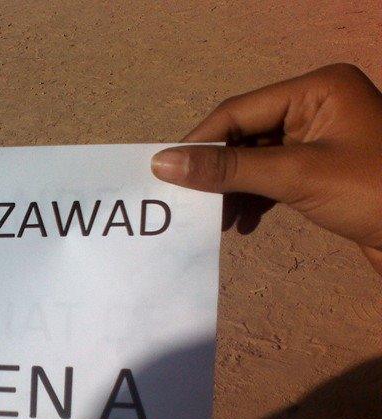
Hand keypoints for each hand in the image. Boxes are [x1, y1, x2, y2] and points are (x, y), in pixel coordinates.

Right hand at [150, 63, 381, 274]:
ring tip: (217, 220)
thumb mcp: (296, 176)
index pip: (239, 111)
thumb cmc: (376, 193)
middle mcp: (318, 106)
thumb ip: (229, 169)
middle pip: (245, 133)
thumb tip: (164, 163)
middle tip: (188, 201)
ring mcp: (323, 138)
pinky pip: (274, 176)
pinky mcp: (325, 170)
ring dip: (233, 189)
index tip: (165, 174)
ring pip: (257, 158)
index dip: (200, 143)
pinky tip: (243, 223)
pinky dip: (254, 198)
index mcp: (317, 88)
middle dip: (218, 170)